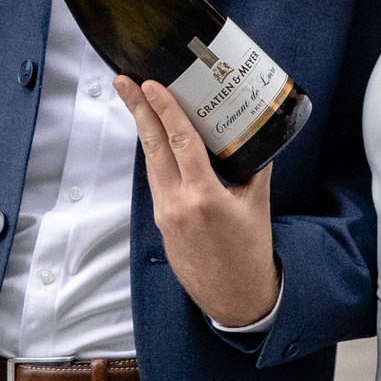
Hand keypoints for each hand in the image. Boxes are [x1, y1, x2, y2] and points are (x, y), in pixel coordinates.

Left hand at [116, 77, 279, 326]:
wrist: (234, 299)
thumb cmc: (250, 253)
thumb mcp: (257, 205)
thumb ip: (254, 168)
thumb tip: (254, 135)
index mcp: (204, 196)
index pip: (180, 142)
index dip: (164, 110)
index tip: (150, 85)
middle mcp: (178, 203)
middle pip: (153, 147)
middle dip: (138, 110)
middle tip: (123, 81)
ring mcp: (166, 214)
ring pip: (152, 163)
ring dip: (144, 130)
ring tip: (136, 101)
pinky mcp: (162, 224)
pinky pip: (157, 181)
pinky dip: (156, 156)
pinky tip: (156, 140)